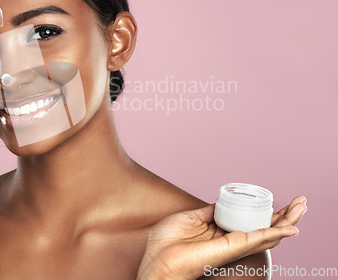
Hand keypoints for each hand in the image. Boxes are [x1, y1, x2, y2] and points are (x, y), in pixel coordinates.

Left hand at [137, 196, 306, 279]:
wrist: (157, 260)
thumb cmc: (167, 243)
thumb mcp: (190, 218)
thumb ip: (208, 211)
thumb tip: (220, 201)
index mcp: (220, 232)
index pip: (250, 221)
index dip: (265, 212)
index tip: (276, 200)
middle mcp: (230, 240)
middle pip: (264, 227)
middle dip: (284, 215)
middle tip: (301, 201)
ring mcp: (233, 245)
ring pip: (267, 233)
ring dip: (287, 220)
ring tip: (303, 206)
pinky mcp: (232, 248)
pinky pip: (258, 239)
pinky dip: (275, 233)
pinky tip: (290, 228)